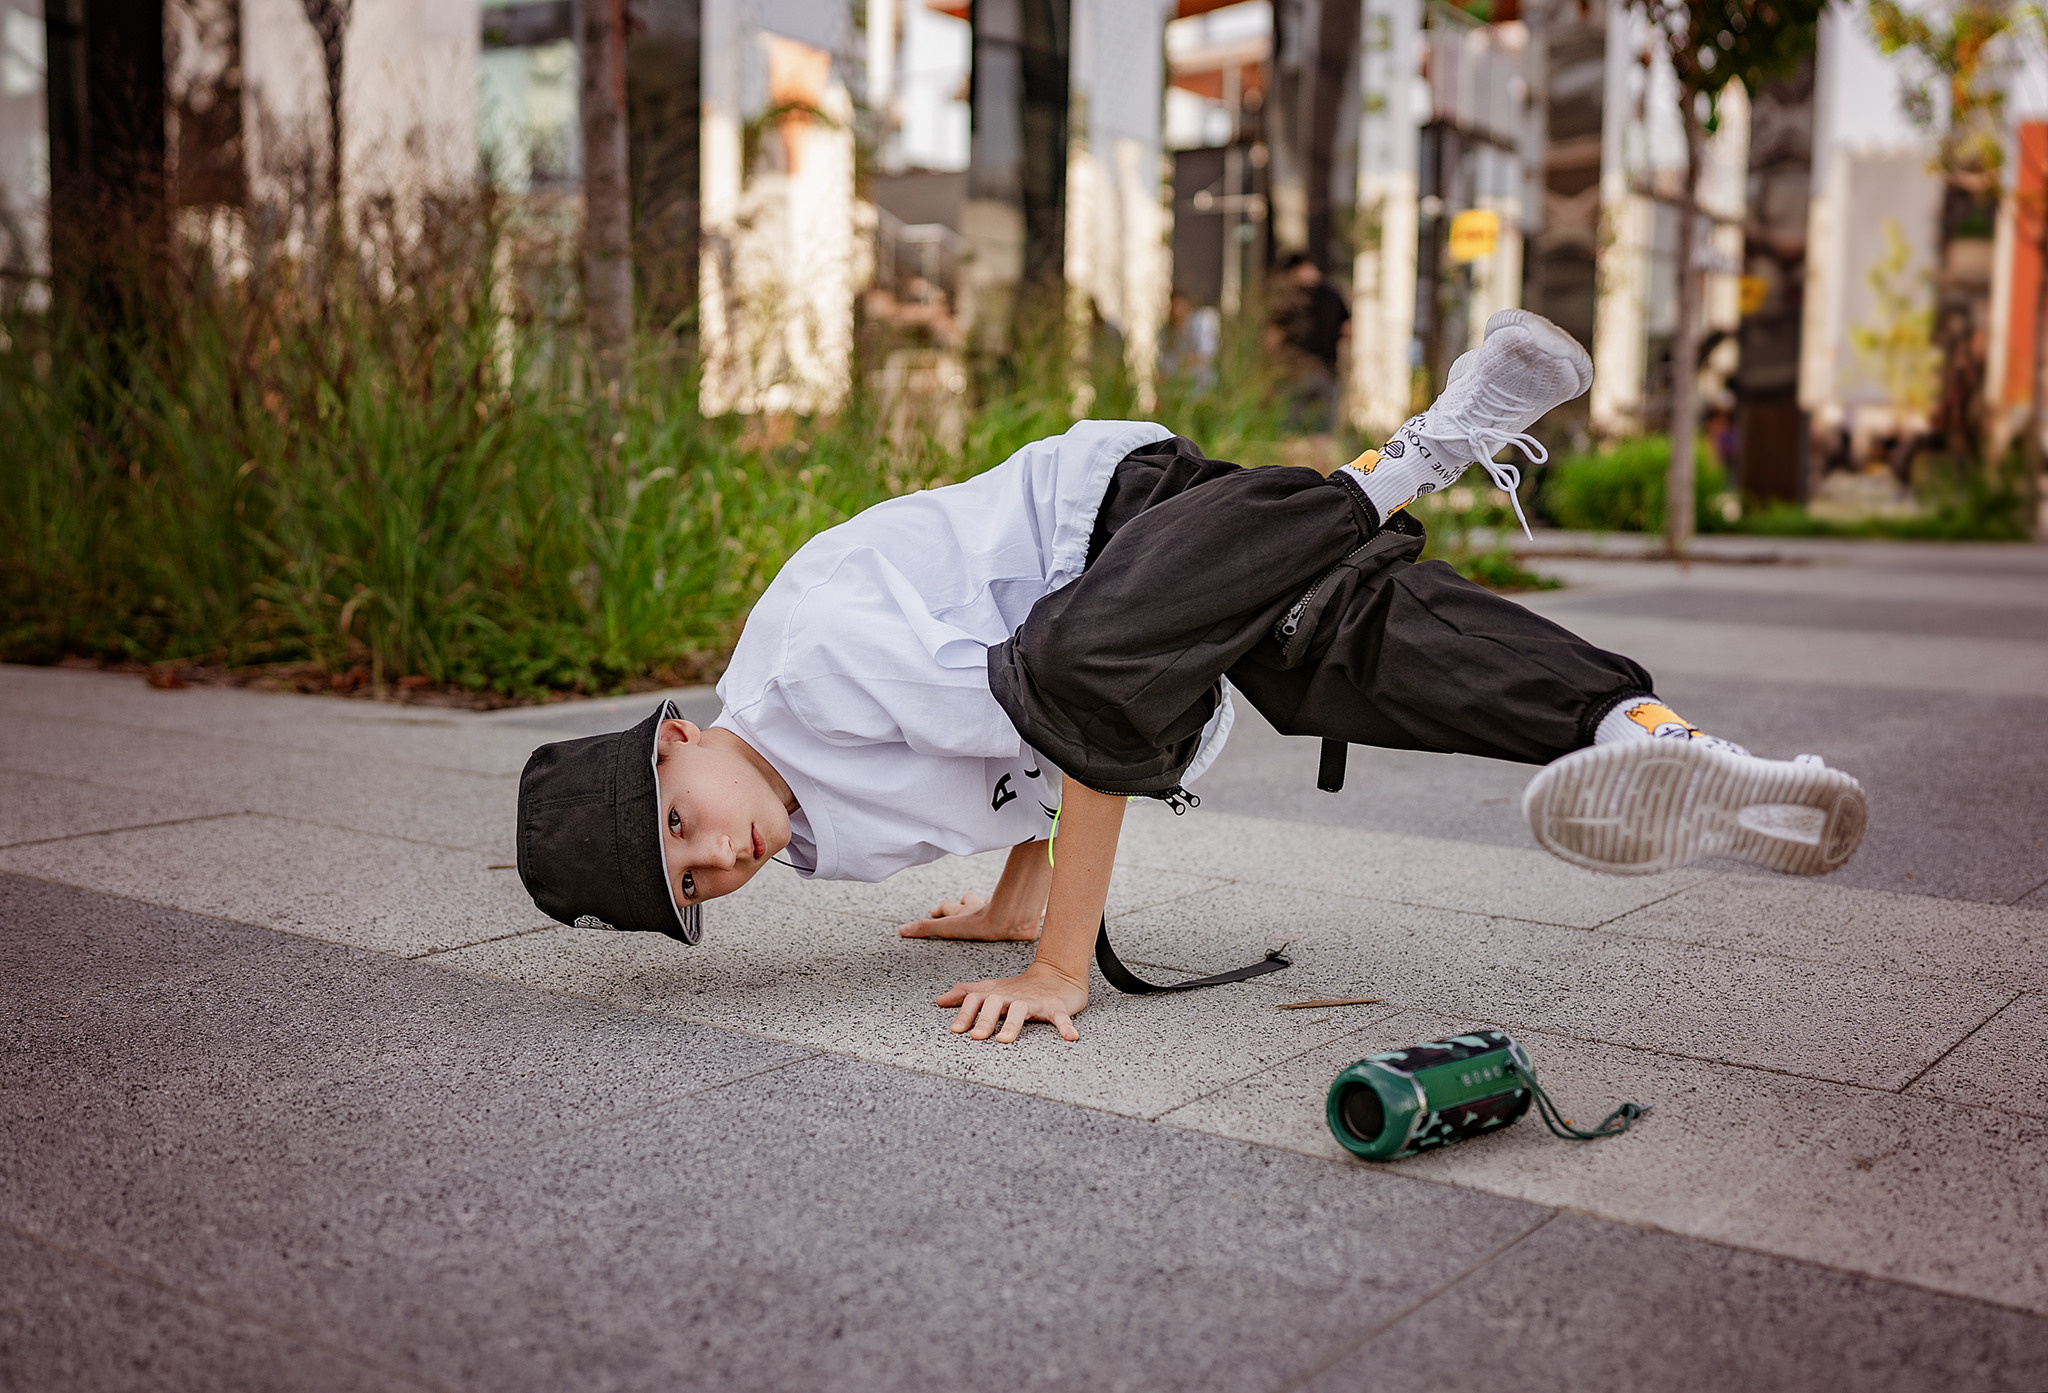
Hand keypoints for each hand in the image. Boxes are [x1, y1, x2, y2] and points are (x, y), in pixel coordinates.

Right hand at [898, 891, 1041, 941]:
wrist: (1010, 919)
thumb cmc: (980, 924)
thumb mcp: (947, 927)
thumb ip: (925, 928)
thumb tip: (902, 929)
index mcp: (963, 912)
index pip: (948, 907)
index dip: (940, 909)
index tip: (935, 911)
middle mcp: (979, 907)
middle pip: (968, 900)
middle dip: (964, 902)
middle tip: (961, 905)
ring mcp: (996, 908)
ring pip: (990, 901)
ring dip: (986, 903)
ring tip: (987, 905)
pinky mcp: (1014, 913)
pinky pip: (1018, 908)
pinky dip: (1019, 909)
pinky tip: (1027, 912)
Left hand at [936, 962, 1086, 1042]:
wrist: (1058, 973)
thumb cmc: (1020, 988)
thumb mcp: (992, 989)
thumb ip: (967, 994)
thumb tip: (940, 1000)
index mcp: (997, 994)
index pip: (976, 999)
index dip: (965, 1013)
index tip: (956, 1029)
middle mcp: (1012, 996)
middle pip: (995, 1004)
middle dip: (985, 1020)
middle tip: (976, 1037)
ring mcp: (1035, 1001)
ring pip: (1022, 1010)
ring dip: (1012, 1024)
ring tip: (1004, 1040)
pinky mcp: (1056, 1006)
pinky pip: (1061, 1017)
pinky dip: (1066, 1026)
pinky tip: (1070, 1037)